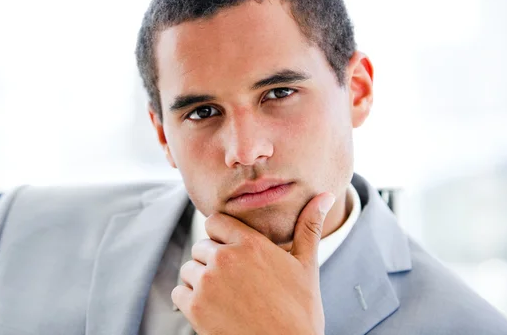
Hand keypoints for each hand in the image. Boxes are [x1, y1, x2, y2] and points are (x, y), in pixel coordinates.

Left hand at [172, 192, 335, 334]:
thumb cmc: (300, 311)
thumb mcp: (306, 266)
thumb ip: (308, 226)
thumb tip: (326, 195)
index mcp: (250, 243)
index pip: (215, 221)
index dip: (222, 235)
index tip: (233, 252)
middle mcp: (225, 258)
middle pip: (201, 246)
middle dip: (213, 260)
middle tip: (235, 282)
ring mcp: (207, 283)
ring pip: (189, 269)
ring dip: (201, 281)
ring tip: (226, 297)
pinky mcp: (195, 308)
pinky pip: (180, 292)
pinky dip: (190, 300)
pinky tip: (214, 310)